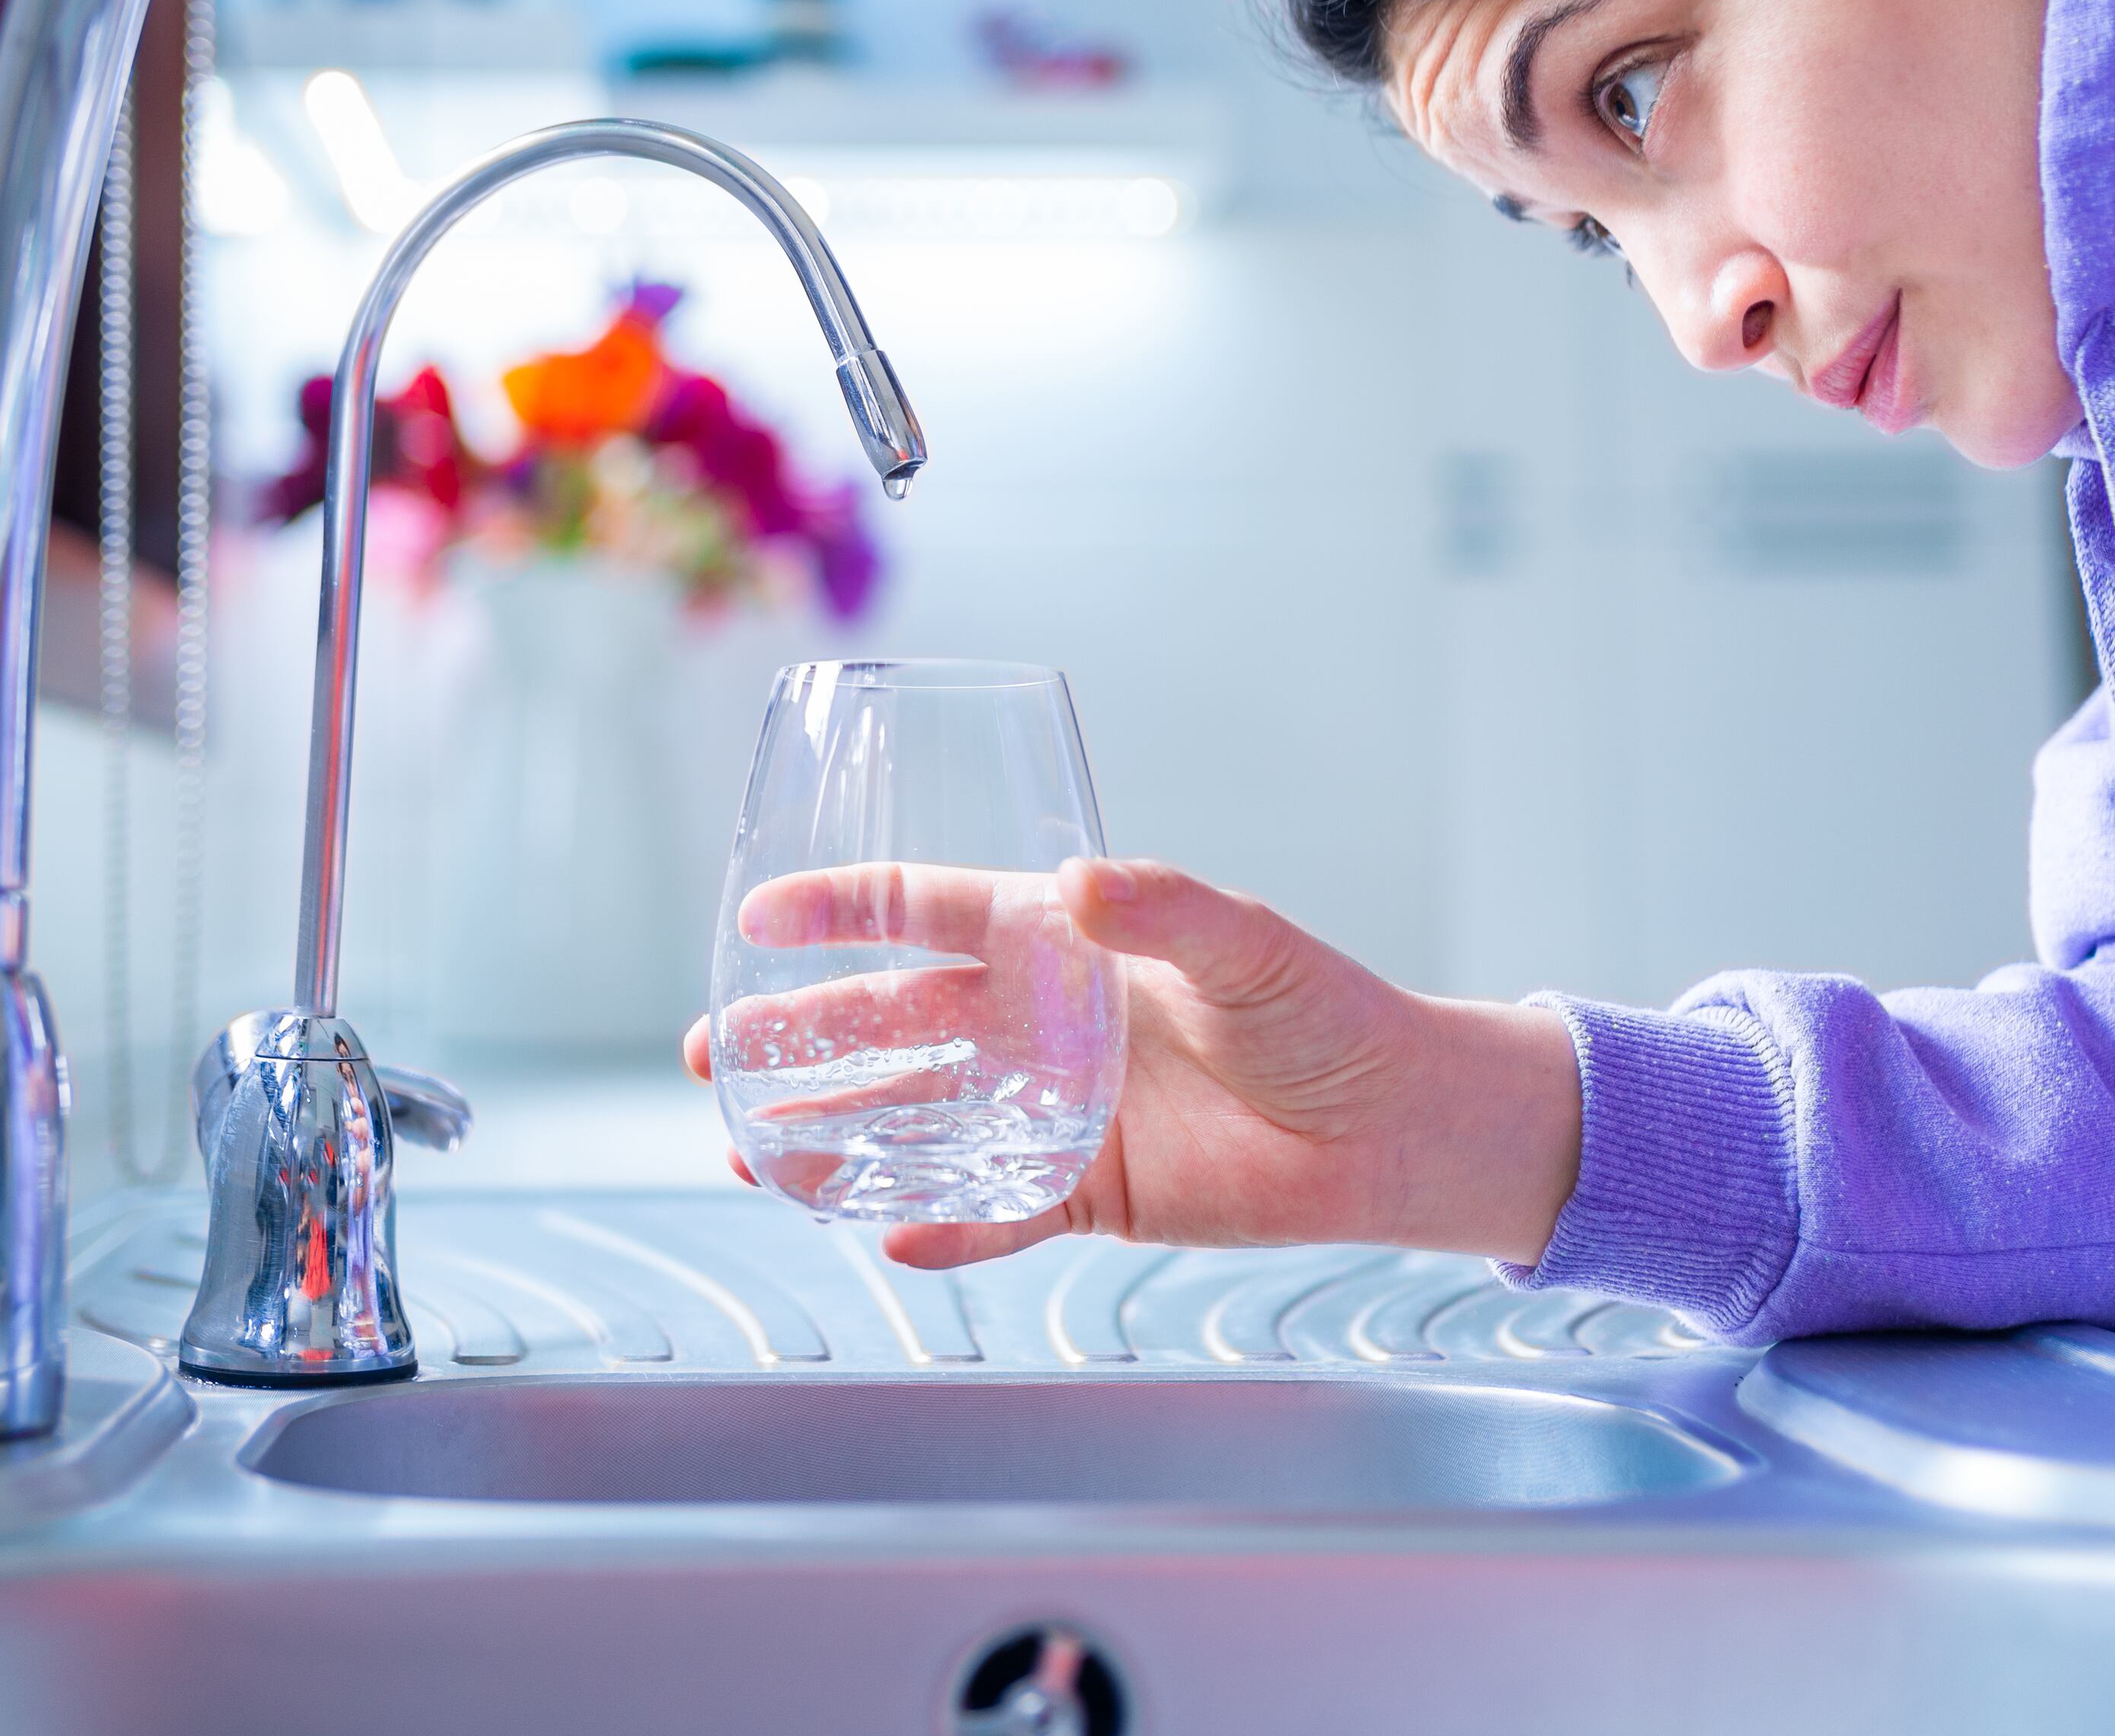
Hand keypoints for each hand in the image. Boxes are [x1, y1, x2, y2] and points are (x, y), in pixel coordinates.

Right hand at [684, 856, 1583, 1270]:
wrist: (1398, 1129)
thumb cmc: (1329, 1014)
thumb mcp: (1251, 947)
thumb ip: (1164, 913)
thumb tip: (1082, 884)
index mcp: (1067, 944)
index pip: (933, 913)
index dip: (846, 912)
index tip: (762, 915)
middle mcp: (1044, 1023)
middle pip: (895, 1027)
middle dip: (802, 1037)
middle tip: (716, 1053)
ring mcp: (1057, 1109)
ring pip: (920, 1124)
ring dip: (836, 1136)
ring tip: (751, 1151)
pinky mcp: (1089, 1191)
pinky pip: (993, 1210)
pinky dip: (941, 1226)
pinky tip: (877, 1230)